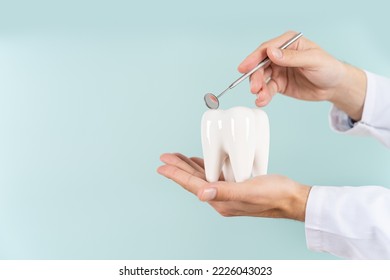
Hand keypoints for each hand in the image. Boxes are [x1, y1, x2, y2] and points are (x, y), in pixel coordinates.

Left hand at [157, 153, 310, 221]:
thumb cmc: (274, 195)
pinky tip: (201, 161)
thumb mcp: (249, 192)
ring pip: (203, 177)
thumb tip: (200, 193)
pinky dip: (205, 167)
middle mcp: (221, 198)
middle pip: (194, 180)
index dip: (176, 174)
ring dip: (189, 167)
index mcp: (221, 201)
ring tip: (178, 158)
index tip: (162, 165)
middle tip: (165, 157)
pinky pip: (215, 176)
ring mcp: (228, 193)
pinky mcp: (236, 187)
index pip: (193, 185)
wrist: (292, 199)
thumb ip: (225, 192)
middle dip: (178, 168)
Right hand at [239, 31, 366, 119]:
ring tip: (260, 97)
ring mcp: (279, 70)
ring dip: (258, 88)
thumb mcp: (313, 60)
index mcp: (289, 43)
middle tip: (254, 88)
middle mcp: (281, 55)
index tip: (244, 68)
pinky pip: (267, 89)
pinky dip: (263, 95)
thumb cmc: (328, 68)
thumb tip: (271, 53)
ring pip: (262, 78)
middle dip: (255, 77)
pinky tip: (262, 101)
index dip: (253, 58)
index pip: (266, 48)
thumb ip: (291, 57)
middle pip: (260, 64)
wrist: (334, 87)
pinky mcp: (279, 84)